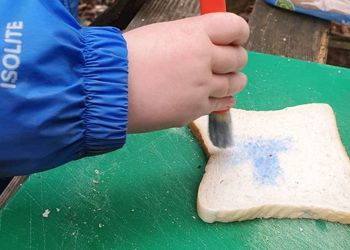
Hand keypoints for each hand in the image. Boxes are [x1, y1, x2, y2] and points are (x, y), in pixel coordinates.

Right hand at [124, 13, 248, 132]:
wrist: (109, 89)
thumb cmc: (127, 58)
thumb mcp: (160, 35)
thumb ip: (189, 39)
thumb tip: (206, 45)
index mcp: (194, 34)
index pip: (235, 27)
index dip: (239, 33)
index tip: (235, 39)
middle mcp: (203, 59)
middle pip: (239, 58)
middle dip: (235, 60)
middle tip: (226, 63)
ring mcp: (201, 87)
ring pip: (235, 84)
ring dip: (232, 82)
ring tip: (221, 82)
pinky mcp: (194, 110)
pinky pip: (221, 105)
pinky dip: (221, 101)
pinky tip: (213, 98)